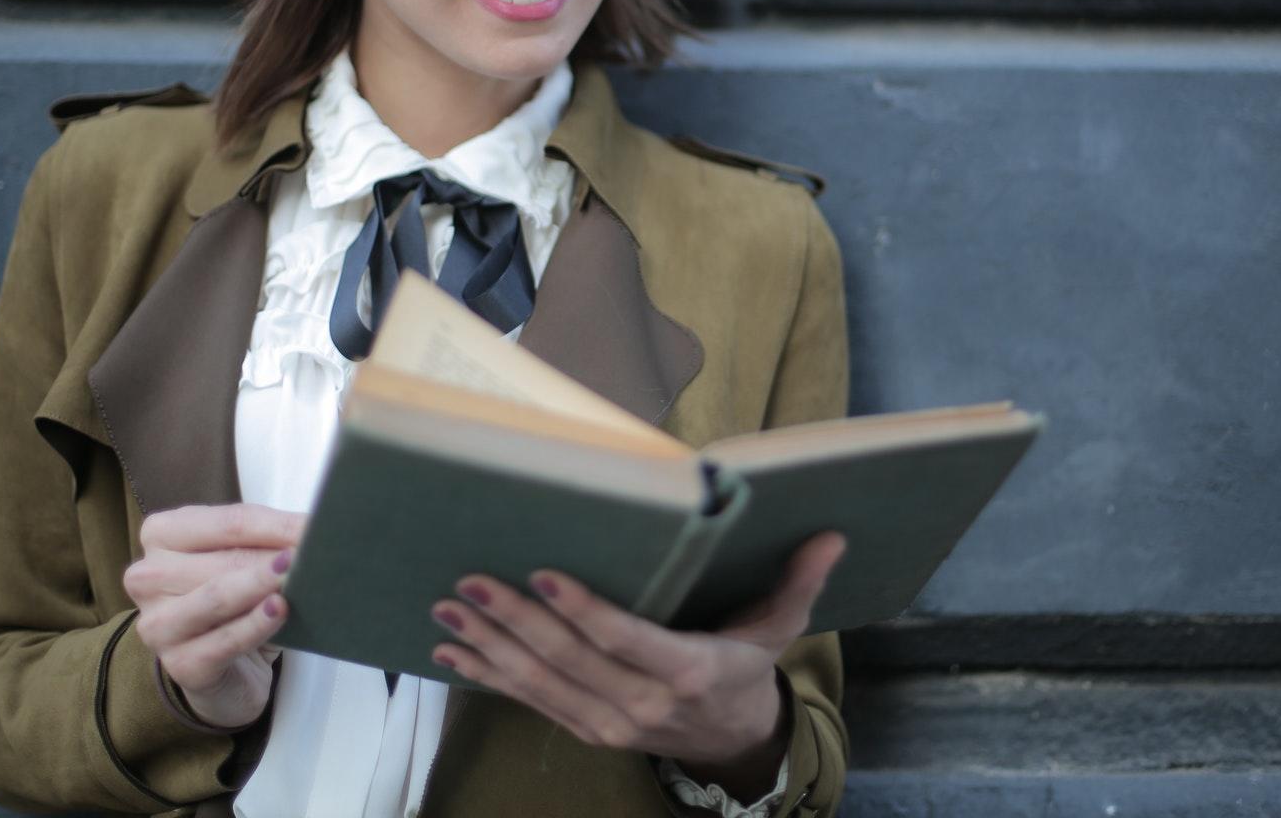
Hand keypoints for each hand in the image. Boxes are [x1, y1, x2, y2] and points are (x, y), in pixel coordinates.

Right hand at [122, 502, 305, 730]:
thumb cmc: (235, 602)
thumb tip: (316, 528)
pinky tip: (279, 611)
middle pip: (225, 560)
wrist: (227, 669)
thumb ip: (269, 541)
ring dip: (262, 586)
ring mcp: (158, 623)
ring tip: (297, 577)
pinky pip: (223, 641)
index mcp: (162, 534)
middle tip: (319, 554)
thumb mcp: (246, 559)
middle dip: (275, 558)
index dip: (279, 525)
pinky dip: (256, 625)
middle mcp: (149, 576)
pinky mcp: (178, 664)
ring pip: (217, 598)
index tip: (319, 526)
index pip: (229, 523)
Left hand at [430, 531, 845, 799]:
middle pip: (570, 660)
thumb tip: (831, 536)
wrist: (734, 744)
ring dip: (490, 645)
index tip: (544, 573)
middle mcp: (642, 703)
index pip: (626, 640)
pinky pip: (529, 702)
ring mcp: (608, 723)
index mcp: (688, 672)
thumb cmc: (748, 668)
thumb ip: (797, 584)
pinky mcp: (585, 729)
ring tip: (450, 608)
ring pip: (539, 683)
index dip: (582, 610)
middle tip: (474, 580)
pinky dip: (488, 675)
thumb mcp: (778, 629)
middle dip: (516, 620)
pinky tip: (452, 649)